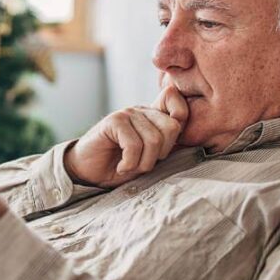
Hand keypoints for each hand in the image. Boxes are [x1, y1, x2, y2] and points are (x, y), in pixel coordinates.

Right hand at [63, 85, 188, 187]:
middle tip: (144, 163)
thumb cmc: (121, 165)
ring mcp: (128, 113)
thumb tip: (190, 142)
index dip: (180, 126)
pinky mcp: (114, 121)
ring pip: (154, 140)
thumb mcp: (150, 157)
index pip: (180, 106)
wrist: (89, 173)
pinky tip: (121, 166)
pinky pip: (134, 145)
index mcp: (155, 117)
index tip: (164, 150)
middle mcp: (143, 111)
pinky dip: (129, 163)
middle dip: (160, 154)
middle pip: (172, 127)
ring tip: (130, 166)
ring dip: (143, 163)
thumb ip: (167, 146)